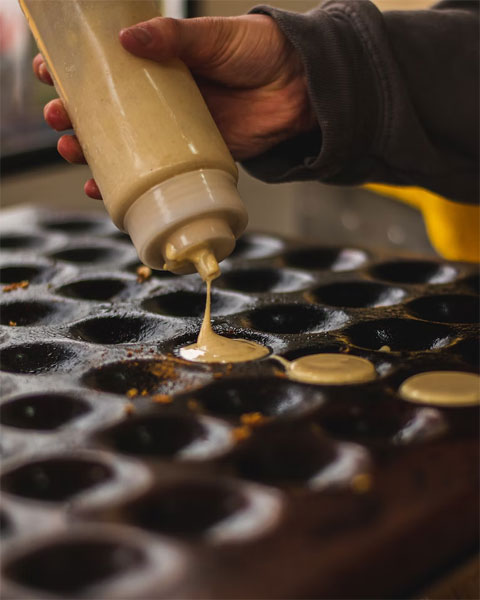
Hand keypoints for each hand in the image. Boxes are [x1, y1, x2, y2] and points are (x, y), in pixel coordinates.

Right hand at [34, 14, 314, 198]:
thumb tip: (126, 40)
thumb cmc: (262, 52)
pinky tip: (103, 189)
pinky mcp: (195, 157)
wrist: (303, 88)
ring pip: (124, 146)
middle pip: (107, 112)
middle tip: (57, 119)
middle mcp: (163, 100)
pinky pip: (156, 174)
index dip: (76, 71)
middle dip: (75, 117)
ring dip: (92, 152)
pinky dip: (129, 184)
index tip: (51, 72)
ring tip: (71, 151)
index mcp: (162, 64)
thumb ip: (176, 36)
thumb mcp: (216, 36)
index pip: (108, 68)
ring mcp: (176, 132)